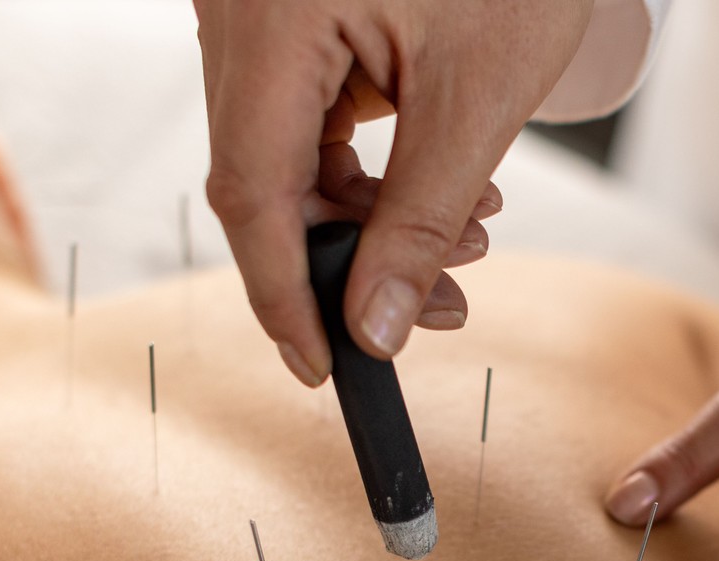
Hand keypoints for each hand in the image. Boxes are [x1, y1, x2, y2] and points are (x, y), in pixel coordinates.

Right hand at [195, 0, 594, 383]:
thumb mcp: (478, 98)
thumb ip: (419, 222)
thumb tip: (374, 331)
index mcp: (271, 17)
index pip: (250, 191)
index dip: (284, 294)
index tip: (325, 367)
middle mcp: (240, 12)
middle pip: (264, 179)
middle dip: (353, 257)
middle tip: (443, 303)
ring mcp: (258, 13)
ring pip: (287, 157)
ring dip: (372, 219)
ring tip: (471, 235)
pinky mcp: (289, 19)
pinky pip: (306, 119)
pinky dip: (371, 171)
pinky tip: (447, 192)